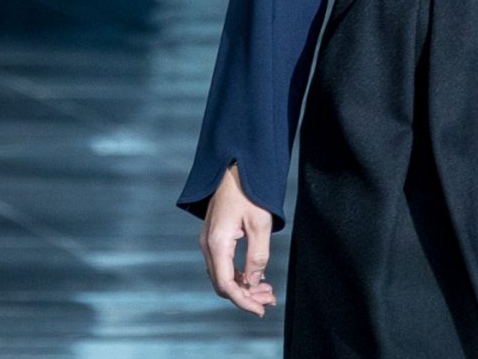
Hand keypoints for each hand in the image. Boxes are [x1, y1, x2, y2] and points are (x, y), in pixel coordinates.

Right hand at [198, 162, 277, 315]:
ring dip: (243, 287)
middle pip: (222, 283)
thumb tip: (254, 282)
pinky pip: (221, 265)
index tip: (261, 310)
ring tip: (267, 291)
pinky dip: (237, 275)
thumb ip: (257, 257)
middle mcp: (207, 244)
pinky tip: (254, 277)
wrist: (233, 168)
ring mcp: (208, 241)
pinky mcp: (213, 237)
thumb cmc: (248, 193)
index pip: (226, 284)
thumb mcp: (260, 225)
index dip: (243, 301)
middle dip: (246, 296)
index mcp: (217, 242)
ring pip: (221, 275)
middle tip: (270, 300)